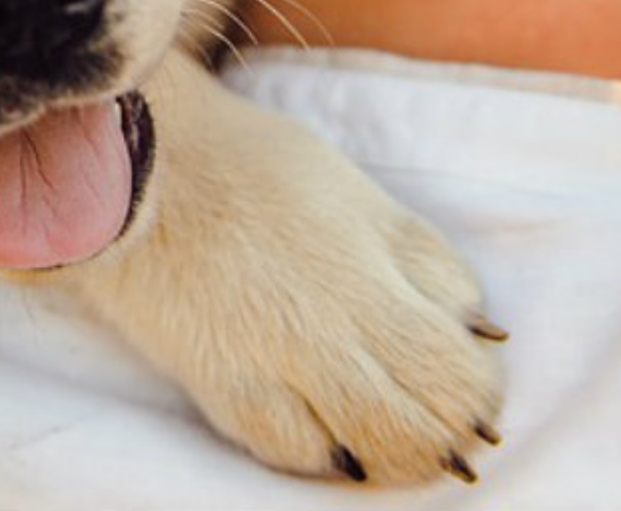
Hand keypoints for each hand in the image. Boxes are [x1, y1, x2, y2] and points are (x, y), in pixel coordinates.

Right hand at [71, 52, 505, 485]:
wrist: (140, 165)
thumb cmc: (256, 167)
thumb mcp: (361, 197)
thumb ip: (423, 263)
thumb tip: (479, 329)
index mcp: (373, 273)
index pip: (458, 367)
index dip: (480, 389)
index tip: (476, 383)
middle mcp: (331, 329)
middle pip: (422, 422)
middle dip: (448, 434)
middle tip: (451, 429)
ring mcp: (274, 366)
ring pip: (367, 451)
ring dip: (397, 456)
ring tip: (401, 444)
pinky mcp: (222, 387)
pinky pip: (291, 452)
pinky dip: (325, 455)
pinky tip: (335, 442)